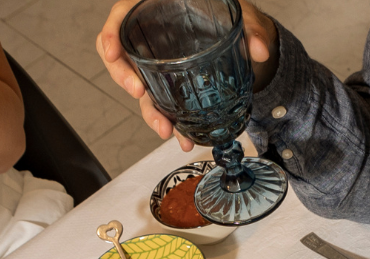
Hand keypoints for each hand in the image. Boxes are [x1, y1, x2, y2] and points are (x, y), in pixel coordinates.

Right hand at [95, 0, 278, 151]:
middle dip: (123, 79)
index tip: (112, 54)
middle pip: (120, 57)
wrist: (237, 34)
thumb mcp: (239, 13)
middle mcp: (150, 37)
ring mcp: (155, 63)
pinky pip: (156, 103)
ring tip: (164, 129)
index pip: (121, 17)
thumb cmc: (227, 14)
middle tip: (139, 94)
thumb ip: (249, 28)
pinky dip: (166, 121)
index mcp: (157, 9)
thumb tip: (259, 49)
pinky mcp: (164, 84)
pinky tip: (178, 135)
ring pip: (138, 88)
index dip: (110, 35)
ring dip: (149, 112)